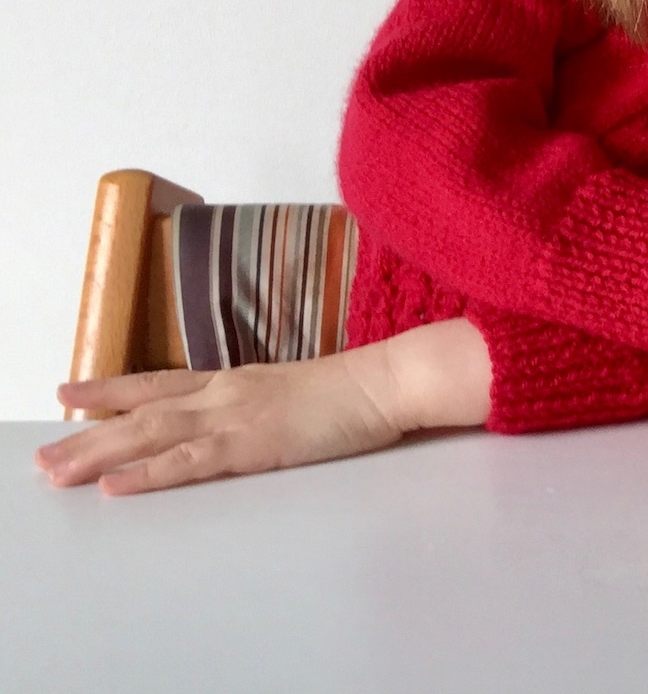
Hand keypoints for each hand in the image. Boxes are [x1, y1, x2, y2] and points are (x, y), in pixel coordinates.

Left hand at [38, 350, 410, 495]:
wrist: (386, 382)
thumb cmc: (353, 391)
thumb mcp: (295, 389)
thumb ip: (260, 401)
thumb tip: (244, 416)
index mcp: (236, 381)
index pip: (160, 382)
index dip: (112, 387)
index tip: (69, 391)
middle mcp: (225, 393)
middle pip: (141, 412)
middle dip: (87, 434)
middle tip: (41, 456)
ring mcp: (236, 417)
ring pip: (151, 435)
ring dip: (99, 454)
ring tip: (56, 472)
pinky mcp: (254, 445)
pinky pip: (189, 463)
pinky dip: (149, 474)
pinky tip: (117, 487)